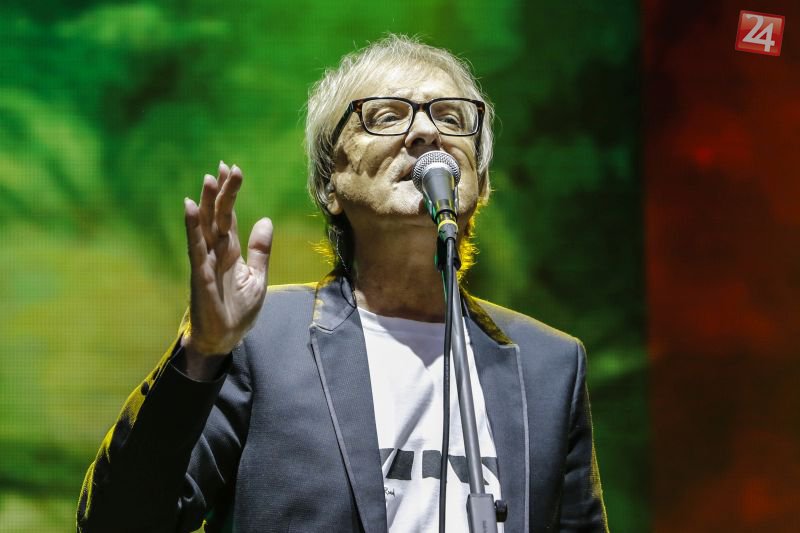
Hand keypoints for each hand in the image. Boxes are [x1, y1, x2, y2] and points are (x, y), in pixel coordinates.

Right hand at [181, 162, 272, 371]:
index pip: (229, 217)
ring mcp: (206, 262)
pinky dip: (192, 228)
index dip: (231, 194)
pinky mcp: (200, 275)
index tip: (233, 170)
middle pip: (217, 216)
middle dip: (221, 192)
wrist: (225, 340)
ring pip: (205, 227)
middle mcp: (216, 252)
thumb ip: (260, 250)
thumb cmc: (238, 311)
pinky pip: (196, 248)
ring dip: (205, 203)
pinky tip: (189, 209)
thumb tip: (266, 220)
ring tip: (207, 179)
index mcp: (230, 252)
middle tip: (225, 166)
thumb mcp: (258, 277)